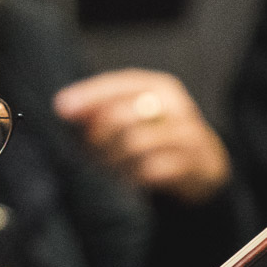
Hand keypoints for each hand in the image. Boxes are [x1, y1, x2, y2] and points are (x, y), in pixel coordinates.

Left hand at [53, 69, 231, 203]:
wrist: (205, 166)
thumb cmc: (159, 138)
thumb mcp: (136, 116)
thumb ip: (103, 110)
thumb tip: (63, 107)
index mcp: (158, 87)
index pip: (118, 85)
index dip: (88, 95)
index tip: (61, 107)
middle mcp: (176, 106)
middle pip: (122, 115)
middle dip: (97, 137)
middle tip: (90, 153)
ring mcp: (187, 134)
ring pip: (135, 144)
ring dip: (113, 160)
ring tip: (109, 168)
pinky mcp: (193, 163)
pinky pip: (152, 170)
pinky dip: (133, 177)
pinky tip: (128, 180)